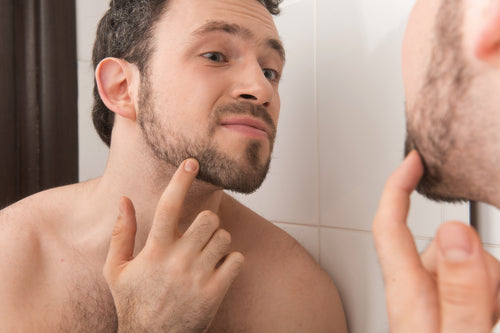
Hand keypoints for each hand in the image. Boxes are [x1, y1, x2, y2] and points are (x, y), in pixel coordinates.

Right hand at [103, 159, 244, 332]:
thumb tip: (124, 200)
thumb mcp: (115, 269)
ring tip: (205, 256)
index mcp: (154, 251)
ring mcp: (199, 276)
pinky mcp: (216, 292)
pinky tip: (217, 271)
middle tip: (200, 234)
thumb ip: (121, 232)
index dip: (180, 180)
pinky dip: (231, 261)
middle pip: (209, 218)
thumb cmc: (134, 303)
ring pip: (224, 237)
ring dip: (218, 242)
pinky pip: (237, 259)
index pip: (169, 206)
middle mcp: (178, 260)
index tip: (191, 163)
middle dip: (207, 222)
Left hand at [372, 151, 499, 331]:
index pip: (389, 225)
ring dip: (492, 285)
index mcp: (408, 294)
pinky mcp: (451, 312)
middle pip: (449, 247)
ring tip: (491, 317)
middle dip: (480, 265)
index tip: (413, 160)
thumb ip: (461, 292)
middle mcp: (417, 293)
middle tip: (492, 303)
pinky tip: (492, 316)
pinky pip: (480, 287)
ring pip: (472, 267)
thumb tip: (453, 231)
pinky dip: (493, 295)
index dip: (396, 187)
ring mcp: (435, 305)